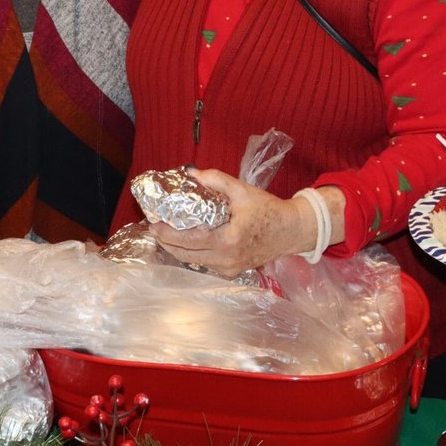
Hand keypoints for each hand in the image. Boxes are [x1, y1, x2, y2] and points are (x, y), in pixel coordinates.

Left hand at [151, 169, 328, 277]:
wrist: (291, 231)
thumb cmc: (269, 210)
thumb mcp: (243, 191)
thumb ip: (217, 180)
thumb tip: (192, 174)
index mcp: (228, 241)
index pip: (189, 241)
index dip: (168, 234)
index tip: (154, 224)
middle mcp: (226, 260)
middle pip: (186, 256)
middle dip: (167, 243)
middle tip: (155, 229)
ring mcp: (229, 269)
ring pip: (194, 262)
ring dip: (178, 250)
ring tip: (166, 235)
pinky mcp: (232, 271)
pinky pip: (205, 264)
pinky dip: (193, 254)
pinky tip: (186, 243)